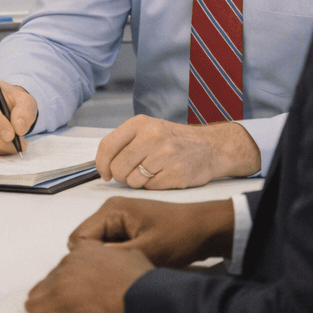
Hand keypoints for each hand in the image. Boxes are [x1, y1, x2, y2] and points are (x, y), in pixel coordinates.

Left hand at [24, 240, 151, 312]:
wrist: (144, 300)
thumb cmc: (143, 286)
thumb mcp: (133, 258)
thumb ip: (119, 258)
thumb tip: (122, 264)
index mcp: (89, 248)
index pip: (70, 260)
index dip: (75, 277)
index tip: (78, 286)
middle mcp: (73, 259)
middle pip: (54, 275)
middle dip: (62, 289)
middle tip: (74, 303)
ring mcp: (63, 277)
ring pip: (42, 289)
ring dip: (51, 300)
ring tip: (63, 312)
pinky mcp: (57, 297)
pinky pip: (35, 305)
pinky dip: (40, 312)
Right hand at [67, 196, 233, 266]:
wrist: (206, 230)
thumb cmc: (180, 236)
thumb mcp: (144, 251)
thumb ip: (111, 257)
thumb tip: (84, 266)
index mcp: (111, 210)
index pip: (79, 238)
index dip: (87, 260)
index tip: (105, 275)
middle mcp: (110, 210)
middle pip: (86, 242)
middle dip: (98, 260)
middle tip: (118, 274)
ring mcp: (118, 219)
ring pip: (98, 246)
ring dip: (109, 260)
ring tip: (127, 270)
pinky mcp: (127, 228)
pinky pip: (110, 246)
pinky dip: (118, 258)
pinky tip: (132, 265)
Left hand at [96, 115, 261, 187]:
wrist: (211, 147)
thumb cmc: (175, 140)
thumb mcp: (150, 130)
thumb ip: (126, 142)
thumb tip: (103, 164)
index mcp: (140, 124)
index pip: (108, 145)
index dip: (101, 164)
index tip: (104, 173)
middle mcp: (151, 137)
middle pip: (118, 167)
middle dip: (120, 176)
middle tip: (131, 174)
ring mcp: (165, 155)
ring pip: (133, 181)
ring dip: (139, 182)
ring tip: (153, 172)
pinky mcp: (176, 173)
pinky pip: (150, 188)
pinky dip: (153, 186)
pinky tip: (164, 176)